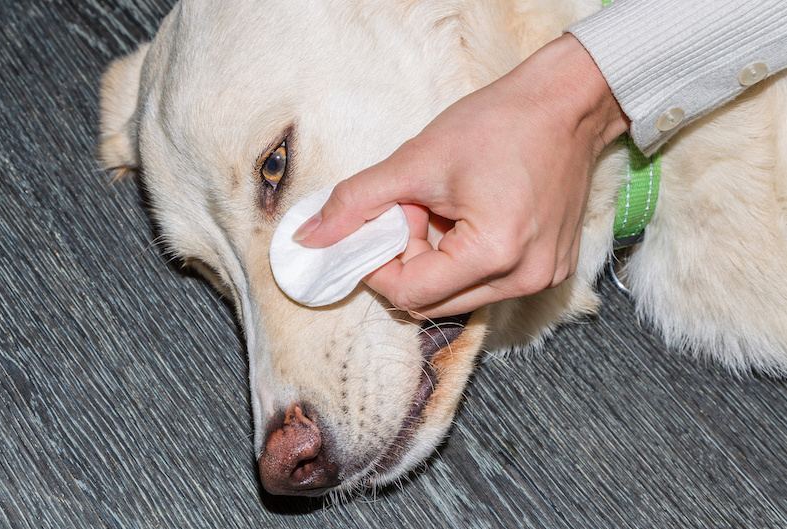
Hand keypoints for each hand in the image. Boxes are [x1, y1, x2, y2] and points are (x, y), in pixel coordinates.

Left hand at [294, 34, 628, 317]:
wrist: (567, 103)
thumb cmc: (499, 123)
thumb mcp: (417, 159)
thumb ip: (356, 202)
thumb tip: (310, 239)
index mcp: (494, 253)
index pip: (409, 293)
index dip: (378, 265)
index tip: (377, 227)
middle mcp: (524, 279)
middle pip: (434, 303)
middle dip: (408, 263)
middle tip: (411, 212)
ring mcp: (543, 278)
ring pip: (459, 296)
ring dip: (435, 263)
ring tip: (443, 211)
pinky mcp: (551, 270)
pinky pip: (488, 283)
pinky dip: (465, 260)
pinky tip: (470, 218)